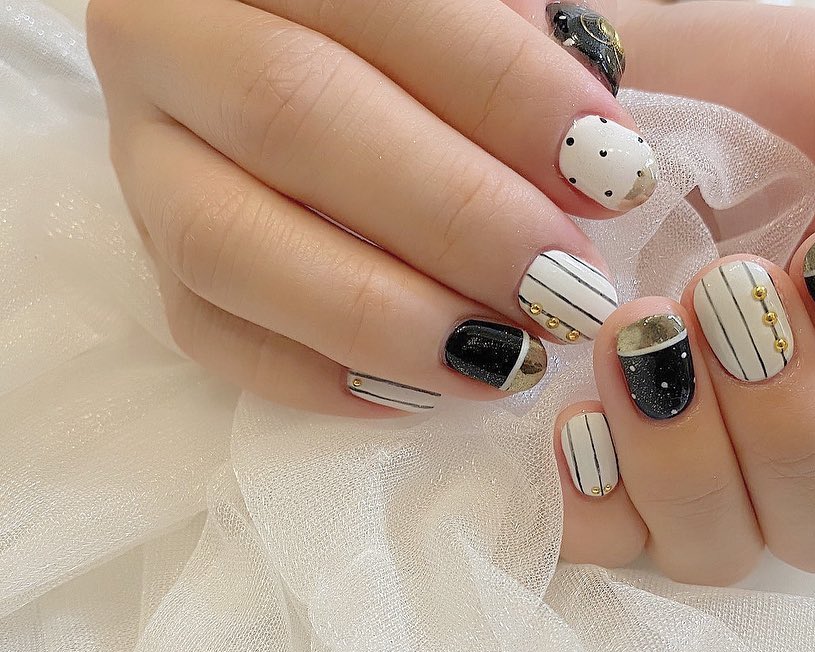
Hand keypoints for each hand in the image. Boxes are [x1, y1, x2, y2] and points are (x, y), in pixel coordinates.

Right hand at [86, 0, 654, 414]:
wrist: (290, 81)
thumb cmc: (415, 47)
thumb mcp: (471, 9)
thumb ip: (519, 51)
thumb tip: (597, 163)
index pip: (382, 6)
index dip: (507, 92)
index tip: (615, 173)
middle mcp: (170, 39)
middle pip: (292, 117)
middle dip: (452, 217)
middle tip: (567, 288)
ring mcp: (141, 157)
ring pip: (225, 243)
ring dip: (381, 317)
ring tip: (507, 359)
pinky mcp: (148, 254)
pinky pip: (205, 329)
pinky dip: (314, 373)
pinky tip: (418, 392)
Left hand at [554, 0, 814, 581]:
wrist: (591, 101)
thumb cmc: (732, 95)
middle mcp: (789, 436)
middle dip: (788, 413)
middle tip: (726, 288)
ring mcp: (689, 462)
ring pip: (723, 548)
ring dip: (688, 450)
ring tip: (636, 332)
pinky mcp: (591, 470)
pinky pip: (602, 543)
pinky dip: (594, 493)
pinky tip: (578, 411)